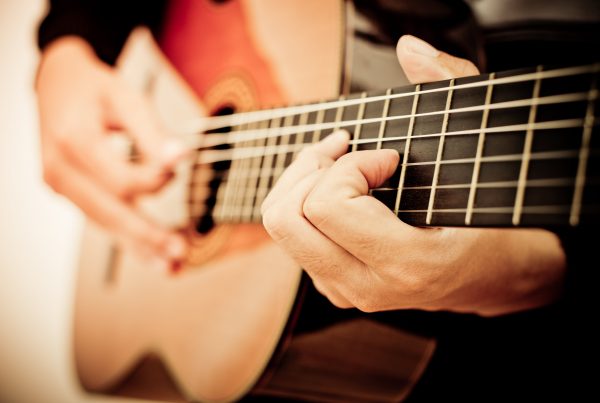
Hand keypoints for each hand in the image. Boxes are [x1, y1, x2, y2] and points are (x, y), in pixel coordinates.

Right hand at [36, 37, 187, 265]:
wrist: (58, 82)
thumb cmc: (93, 88)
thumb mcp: (127, 97)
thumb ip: (154, 132)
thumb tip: (181, 158)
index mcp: (74, 141)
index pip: (120, 180)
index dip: (154, 182)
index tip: (175, 169)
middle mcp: (60, 170)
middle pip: (110, 212)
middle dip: (147, 235)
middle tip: (180, 250)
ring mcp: (59, 185)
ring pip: (104, 223)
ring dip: (139, 247)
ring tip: (171, 266)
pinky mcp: (68, 193)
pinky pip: (100, 220)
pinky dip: (126, 239)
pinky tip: (150, 255)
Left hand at [262, 35, 565, 315]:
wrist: (499, 278)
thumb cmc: (497, 219)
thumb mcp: (487, 152)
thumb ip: (453, 90)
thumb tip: (409, 50)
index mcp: (407, 262)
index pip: (328, 205)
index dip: (350, 164)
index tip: (387, 156)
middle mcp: (367, 285)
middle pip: (286, 219)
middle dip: (310, 167)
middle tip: (345, 148)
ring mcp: (347, 291)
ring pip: (281, 227)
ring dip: (303, 181)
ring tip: (341, 162)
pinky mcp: (336, 285)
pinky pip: (293, 237)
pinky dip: (305, 201)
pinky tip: (340, 188)